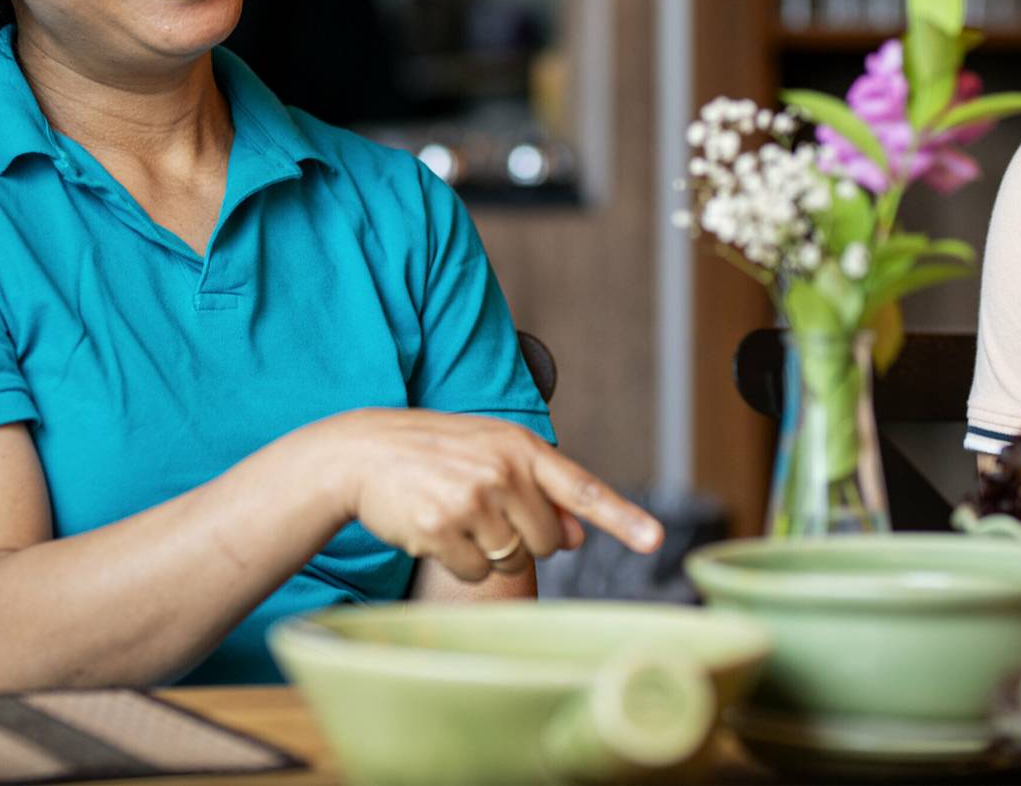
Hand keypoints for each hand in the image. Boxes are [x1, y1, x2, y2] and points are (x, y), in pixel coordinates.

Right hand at [314, 410, 662, 582]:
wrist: (365, 452)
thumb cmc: (437, 453)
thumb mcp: (492, 454)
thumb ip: (540, 490)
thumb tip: (579, 536)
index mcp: (521, 447)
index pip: (582, 488)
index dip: (622, 517)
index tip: (655, 541)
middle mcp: (502, 471)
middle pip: (547, 541)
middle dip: (523, 538)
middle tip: (485, 510)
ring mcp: (471, 500)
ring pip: (511, 559)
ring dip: (488, 551)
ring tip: (455, 514)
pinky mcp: (440, 528)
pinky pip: (475, 572)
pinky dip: (459, 561)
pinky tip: (435, 529)